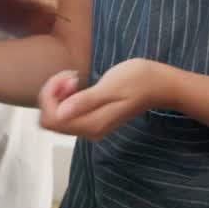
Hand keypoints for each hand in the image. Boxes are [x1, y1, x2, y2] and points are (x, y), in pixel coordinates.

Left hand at [38, 58, 155, 140]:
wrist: (158, 85)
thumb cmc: (138, 81)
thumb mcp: (111, 87)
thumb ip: (86, 102)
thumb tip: (61, 114)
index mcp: (92, 124)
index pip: (51, 119)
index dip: (50, 97)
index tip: (69, 78)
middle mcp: (88, 130)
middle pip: (51, 120)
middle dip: (52, 95)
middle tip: (71, 77)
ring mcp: (91, 126)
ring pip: (57, 116)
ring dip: (58, 94)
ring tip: (75, 78)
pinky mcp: (93, 119)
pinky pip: (67, 113)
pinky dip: (65, 97)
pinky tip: (76, 83)